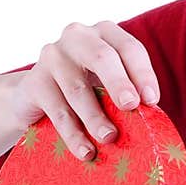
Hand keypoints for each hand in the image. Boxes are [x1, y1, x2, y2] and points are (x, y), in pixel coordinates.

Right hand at [7, 20, 161, 161]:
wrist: (34, 96)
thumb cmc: (85, 90)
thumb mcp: (108, 83)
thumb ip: (128, 92)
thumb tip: (152, 118)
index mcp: (104, 33)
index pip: (129, 48)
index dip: (143, 74)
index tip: (151, 101)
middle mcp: (77, 37)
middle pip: (102, 57)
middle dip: (119, 84)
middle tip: (131, 107)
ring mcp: (52, 57)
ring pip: (77, 89)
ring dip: (95, 117)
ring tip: (109, 138)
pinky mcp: (34, 82)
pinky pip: (57, 110)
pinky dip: (73, 133)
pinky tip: (85, 151)